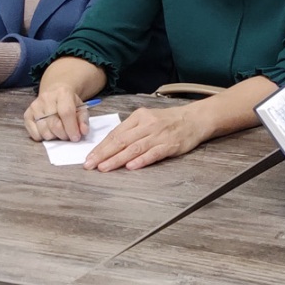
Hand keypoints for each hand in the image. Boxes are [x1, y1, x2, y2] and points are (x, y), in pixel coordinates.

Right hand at [23, 57, 96, 141]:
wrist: (55, 93)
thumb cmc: (69, 103)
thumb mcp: (81, 108)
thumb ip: (83, 120)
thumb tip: (83, 132)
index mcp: (62, 93)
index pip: (66, 113)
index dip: (72, 128)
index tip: (76, 137)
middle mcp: (46, 98)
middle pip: (54, 124)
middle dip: (63, 135)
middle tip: (68, 136)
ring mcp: (35, 106)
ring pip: (44, 131)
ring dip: (54, 137)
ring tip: (59, 132)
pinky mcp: (27, 114)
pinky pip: (34, 134)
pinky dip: (42, 137)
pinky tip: (49, 132)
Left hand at [84, 106, 206, 171]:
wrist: (195, 119)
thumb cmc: (169, 120)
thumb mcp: (148, 119)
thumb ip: (131, 130)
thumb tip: (110, 145)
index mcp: (139, 117)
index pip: (116, 133)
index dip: (101, 147)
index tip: (90, 157)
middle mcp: (147, 125)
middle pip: (121, 140)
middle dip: (104, 154)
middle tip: (90, 165)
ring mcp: (159, 135)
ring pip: (134, 148)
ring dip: (117, 159)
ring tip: (104, 168)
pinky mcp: (170, 145)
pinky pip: (153, 153)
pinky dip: (141, 160)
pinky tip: (131, 166)